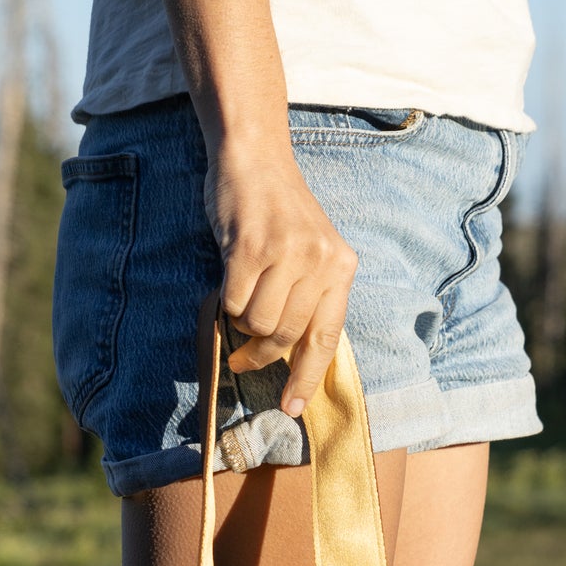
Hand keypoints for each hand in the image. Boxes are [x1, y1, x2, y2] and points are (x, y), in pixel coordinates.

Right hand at [204, 140, 356, 417]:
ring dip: (241, 322)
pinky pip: (232, 302)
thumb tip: (290, 359)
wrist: (254, 158)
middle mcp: (320, 261)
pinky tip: (229, 275)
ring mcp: (287, 253)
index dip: (307, 377)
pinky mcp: (251, 247)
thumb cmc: (276, 213)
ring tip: (241, 296)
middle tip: (243, 356)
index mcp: (340, 267)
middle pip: (286, 337)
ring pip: (257, 324)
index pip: (326, 338)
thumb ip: (307, 300)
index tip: (292, 407)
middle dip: (261, 354)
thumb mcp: (308, 254)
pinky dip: (224, 300)